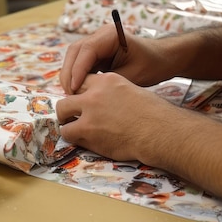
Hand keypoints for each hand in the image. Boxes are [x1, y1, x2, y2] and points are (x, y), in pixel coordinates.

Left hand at [56, 72, 174, 161]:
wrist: (159, 131)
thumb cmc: (153, 114)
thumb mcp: (131, 90)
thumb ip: (112, 93)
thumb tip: (104, 103)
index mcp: (107, 81)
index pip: (82, 82)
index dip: (80, 95)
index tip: (81, 103)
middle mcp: (94, 95)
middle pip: (65, 99)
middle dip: (66, 110)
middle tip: (72, 118)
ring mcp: (89, 114)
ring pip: (62, 116)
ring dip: (67, 125)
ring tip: (75, 131)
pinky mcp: (87, 133)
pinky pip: (70, 135)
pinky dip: (75, 139)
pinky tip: (84, 140)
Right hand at [60, 24, 170, 94]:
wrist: (162, 59)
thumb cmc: (151, 65)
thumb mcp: (132, 76)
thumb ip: (108, 83)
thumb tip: (86, 94)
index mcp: (110, 35)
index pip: (86, 50)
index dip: (77, 70)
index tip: (74, 89)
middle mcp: (100, 35)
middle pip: (75, 52)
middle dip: (69, 73)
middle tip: (70, 95)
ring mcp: (96, 43)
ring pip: (74, 57)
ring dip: (70, 75)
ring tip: (72, 95)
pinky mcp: (96, 53)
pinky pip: (80, 63)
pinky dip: (76, 76)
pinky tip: (77, 91)